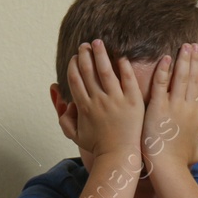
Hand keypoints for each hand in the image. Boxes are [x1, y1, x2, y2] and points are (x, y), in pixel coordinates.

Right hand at [63, 39, 144, 161]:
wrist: (119, 155)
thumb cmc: (98, 146)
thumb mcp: (75, 135)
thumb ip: (64, 118)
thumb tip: (64, 102)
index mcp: (84, 106)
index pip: (75, 79)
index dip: (73, 65)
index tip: (75, 56)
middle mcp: (98, 100)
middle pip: (88, 71)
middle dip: (84, 55)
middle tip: (85, 45)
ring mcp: (116, 100)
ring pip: (106, 71)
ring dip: (100, 54)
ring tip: (98, 42)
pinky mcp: (133, 101)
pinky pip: (127, 79)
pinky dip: (123, 66)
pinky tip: (120, 55)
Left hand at [143, 42, 197, 170]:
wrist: (167, 168)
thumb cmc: (180, 161)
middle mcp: (189, 108)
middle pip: (194, 78)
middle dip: (194, 60)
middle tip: (193, 45)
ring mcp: (175, 106)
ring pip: (181, 77)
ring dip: (183, 59)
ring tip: (184, 46)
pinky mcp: (159, 107)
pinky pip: (162, 84)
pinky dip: (164, 70)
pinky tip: (165, 58)